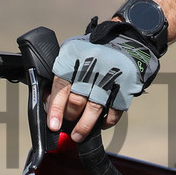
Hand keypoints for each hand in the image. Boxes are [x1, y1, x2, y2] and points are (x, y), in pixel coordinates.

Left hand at [46, 18, 160, 141]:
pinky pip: (114, 110)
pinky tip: (101, 124)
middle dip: (70, 117)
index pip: (61, 87)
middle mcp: (92, 66)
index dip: (55, 109)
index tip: (53, 125)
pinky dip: (107, 121)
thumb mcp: (72, 53)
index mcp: (75, 56)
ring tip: (78, 135)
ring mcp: (110, 76)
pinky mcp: (125, 85)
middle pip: (77, 100)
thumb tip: (50, 103)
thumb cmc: (94, 50)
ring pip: (94, 108)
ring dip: (85, 126)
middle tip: (67, 123)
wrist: (125, 39)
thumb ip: (61, 75)